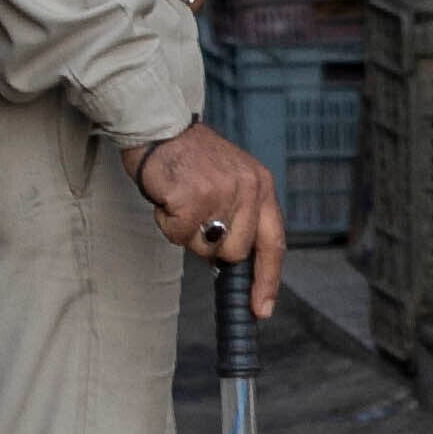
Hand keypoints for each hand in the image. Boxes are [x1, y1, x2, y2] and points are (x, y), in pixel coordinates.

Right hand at [128, 123, 284, 317]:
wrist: (159, 124)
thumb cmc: (190, 157)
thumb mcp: (231, 179)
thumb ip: (240, 215)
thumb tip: (232, 263)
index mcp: (261, 186)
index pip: (274, 243)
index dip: (268, 280)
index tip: (261, 309)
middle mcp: (247, 189)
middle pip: (234, 253)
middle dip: (211, 247)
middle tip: (195, 218)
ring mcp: (222, 193)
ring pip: (204, 248)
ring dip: (186, 233)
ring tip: (181, 200)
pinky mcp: (193, 197)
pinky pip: (178, 235)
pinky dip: (166, 223)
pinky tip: (167, 197)